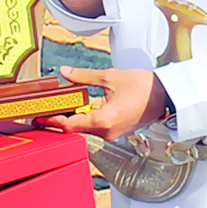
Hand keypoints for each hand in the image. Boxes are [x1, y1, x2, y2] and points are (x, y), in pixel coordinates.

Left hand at [40, 66, 166, 140]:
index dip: (53, 121)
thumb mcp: (110, 77)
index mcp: (104, 120)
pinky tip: (79, 109)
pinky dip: (85, 120)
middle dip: (61, 120)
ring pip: (85, 130)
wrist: (166, 96)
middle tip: (46, 109)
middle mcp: (107, 132)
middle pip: (76, 130)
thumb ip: (84, 76)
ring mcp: (113, 134)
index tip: (40, 117)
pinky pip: (96, 128)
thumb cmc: (143, 86)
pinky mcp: (117, 132)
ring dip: (73, 119)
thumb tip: (65, 72)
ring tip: (61, 107)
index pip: (70, 125)